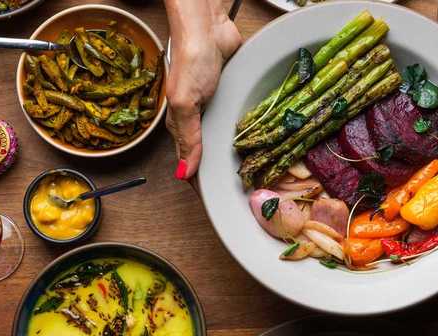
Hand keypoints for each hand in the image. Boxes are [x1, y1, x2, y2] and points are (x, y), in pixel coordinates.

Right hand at [166, 0, 241, 179]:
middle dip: (220, 175)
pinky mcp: (230, 96)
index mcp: (180, 125)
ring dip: (236, 156)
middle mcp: (197, 120)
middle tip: (239, 195)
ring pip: (224, 141)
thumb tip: (184, 173)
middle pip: (208, 156)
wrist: (208, 29)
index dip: (201, 185)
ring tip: (252, 177)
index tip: (216, 204)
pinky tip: (258, 144)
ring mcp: (215, 109)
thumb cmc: (191, 61)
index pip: (189, 164)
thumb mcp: (185, 103)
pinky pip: (239, 122)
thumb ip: (188, 138)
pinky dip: (247, 134)